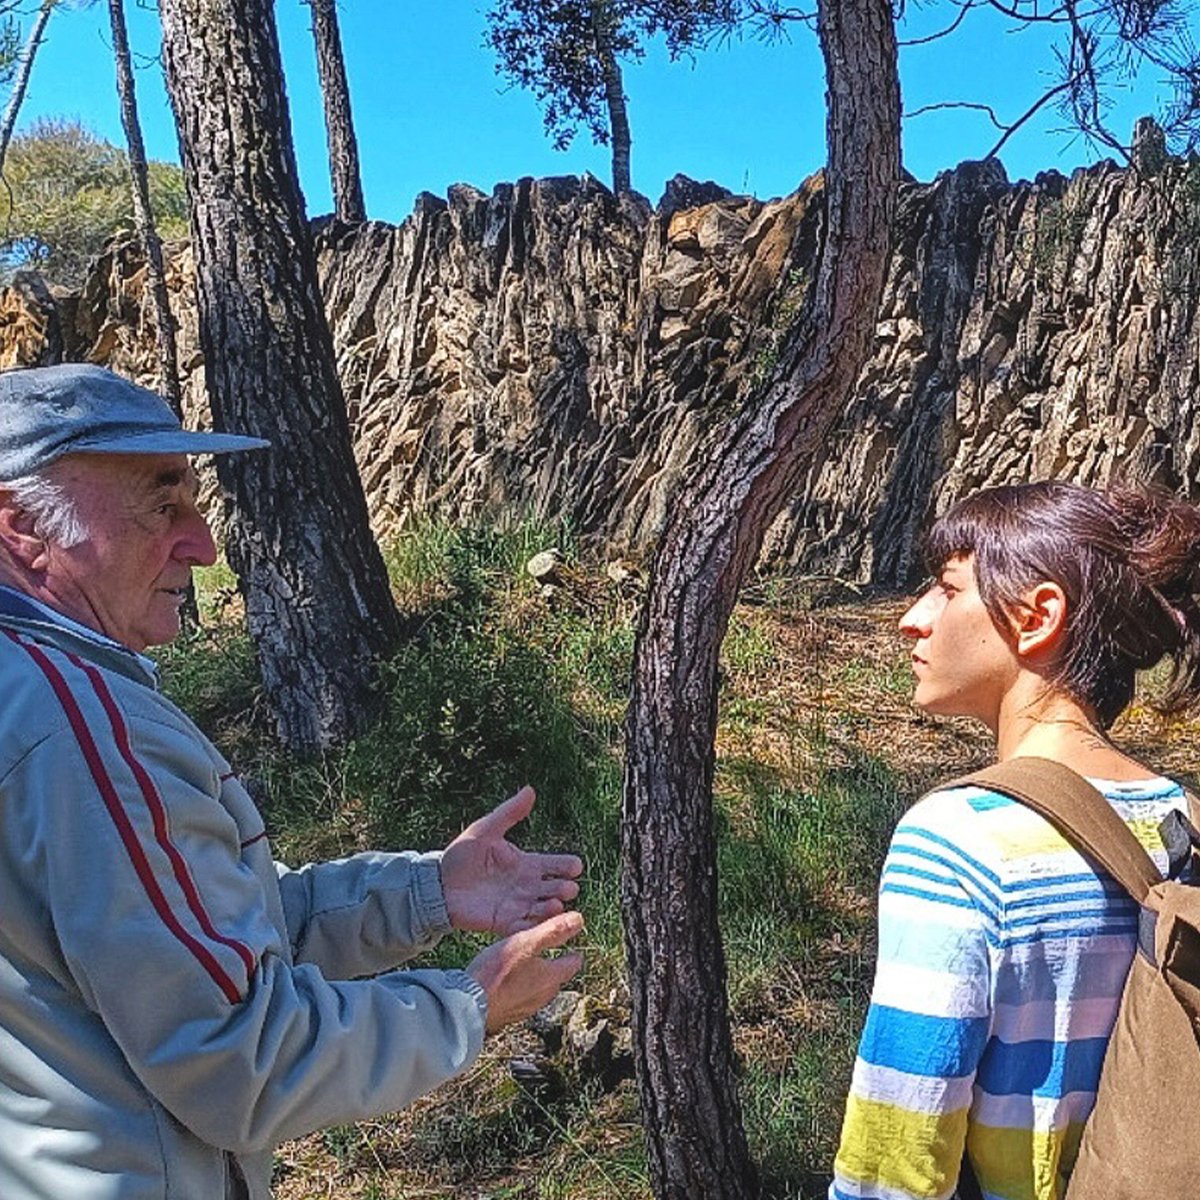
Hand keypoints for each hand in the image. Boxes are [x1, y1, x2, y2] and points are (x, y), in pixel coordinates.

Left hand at [441, 786, 582, 934]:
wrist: (438, 884)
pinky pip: (524, 926)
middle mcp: (526, 885)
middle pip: (555, 888)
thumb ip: (509, 813)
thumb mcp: (485, 830)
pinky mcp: (504, 922)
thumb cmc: (462, 855)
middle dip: (565, 888)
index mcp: (526, 863)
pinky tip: (542, 923)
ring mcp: (517, 905)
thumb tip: (530, 789)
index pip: (555, 864)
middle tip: (568, 888)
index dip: (567, 865)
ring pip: (544, 909)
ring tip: (556, 905)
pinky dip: (535, 926)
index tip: (576, 866)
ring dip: (553, 909)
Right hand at [466, 911, 584, 1033]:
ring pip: (540, 987)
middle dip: (555, 963)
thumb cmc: (497, 974)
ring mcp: (528, 1006)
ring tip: (526, 963)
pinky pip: (523, 996)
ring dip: (537, 975)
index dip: (573, 951)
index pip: (573, 963)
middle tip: (548, 950)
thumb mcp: (526, 943)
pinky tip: (508, 980)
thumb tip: (578, 920)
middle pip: (557, 976)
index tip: (572, 944)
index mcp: (552, 977)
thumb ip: (552, 931)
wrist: (469, 1006)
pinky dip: (521, 986)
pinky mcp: (511, 1013)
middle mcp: (544, 995)